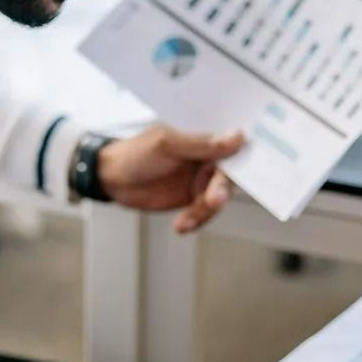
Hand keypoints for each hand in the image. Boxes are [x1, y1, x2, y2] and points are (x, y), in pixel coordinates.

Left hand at [96, 124, 244, 233]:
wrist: (110, 179)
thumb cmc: (135, 153)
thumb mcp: (166, 145)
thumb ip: (201, 143)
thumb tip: (236, 136)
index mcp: (202, 137)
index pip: (231, 146)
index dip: (243, 158)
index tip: (251, 173)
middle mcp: (205, 158)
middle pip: (228, 176)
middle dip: (220, 190)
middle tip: (212, 200)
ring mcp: (199, 180)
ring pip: (216, 199)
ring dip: (204, 211)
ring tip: (186, 219)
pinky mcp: (191, 199)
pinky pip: (203, 212)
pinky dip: (194, 220)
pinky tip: (181, 225)